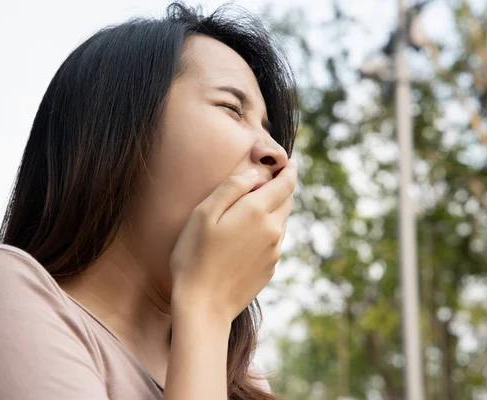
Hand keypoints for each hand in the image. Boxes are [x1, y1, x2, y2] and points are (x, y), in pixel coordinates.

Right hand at [169, 159, 296, 323]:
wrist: (203, 305)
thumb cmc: (195, 257)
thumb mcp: (203, 214)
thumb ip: (230, 188)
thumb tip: (253, 174)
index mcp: (257, 212)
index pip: (285, 184)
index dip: (289, 170)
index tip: (291, 162)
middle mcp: (273, 230)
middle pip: (287, 202)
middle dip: (283, 188)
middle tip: (273, 179)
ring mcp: (274, 252)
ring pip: (282, 222)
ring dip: (275, 210)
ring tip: (258, 206)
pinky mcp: (270, 268)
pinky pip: (275, 242)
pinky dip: (269, 231)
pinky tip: (250, 236)